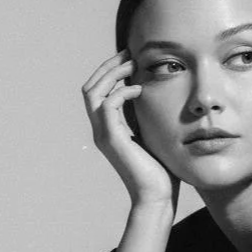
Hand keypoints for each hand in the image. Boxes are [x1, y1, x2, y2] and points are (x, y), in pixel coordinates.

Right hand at [82, 50, 179, 208]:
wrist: (158, 197)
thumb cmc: (161, 171)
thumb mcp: (154, 136)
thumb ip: (148, 117)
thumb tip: (160, 97)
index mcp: (109, 129)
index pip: (98, 92)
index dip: (110, 72)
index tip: (130, 58)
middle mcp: (101, 130)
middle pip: (90, 87)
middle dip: (108, 66)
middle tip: (129, 53)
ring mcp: (104, 135)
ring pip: (94, 92)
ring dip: (112, 74)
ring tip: (133, 65)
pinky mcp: (112, 140)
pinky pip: (108, 105)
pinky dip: (121, 92)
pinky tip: (139, 89)